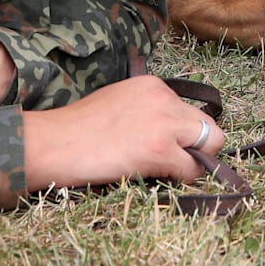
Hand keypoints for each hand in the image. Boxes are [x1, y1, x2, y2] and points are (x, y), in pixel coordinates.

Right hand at [21, 76, 224, 189]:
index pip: (189, 110)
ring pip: (210, 144)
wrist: (53, 142)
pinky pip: (193, 169)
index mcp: (153, 85)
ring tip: (167, 172)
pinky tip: (159, 180)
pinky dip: (183, 179)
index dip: (183, 133)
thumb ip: (147, 110)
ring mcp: (165, 122)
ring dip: (193, 162)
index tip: (169, 147)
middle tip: (173, 163)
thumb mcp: (118, 102)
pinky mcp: (160, 149)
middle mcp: (164, 98)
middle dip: (196, 146)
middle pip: (206, 125)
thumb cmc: (76, 130)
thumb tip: (167, 134)